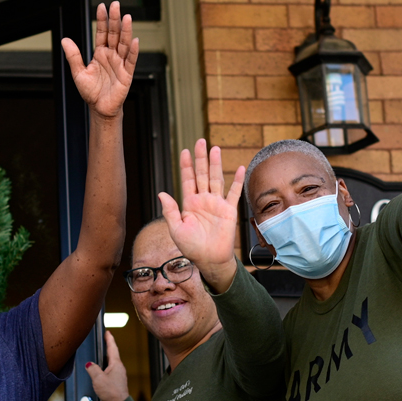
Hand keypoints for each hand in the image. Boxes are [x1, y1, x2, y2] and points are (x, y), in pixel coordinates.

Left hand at [61, 2, 138, 118]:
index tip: (101, 7)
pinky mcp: (126, 75)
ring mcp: (120, 64)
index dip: (102, 20)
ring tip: (127, 18)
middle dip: (114, 20)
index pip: (102, 33)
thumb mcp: (78, 73)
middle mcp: (111, 56)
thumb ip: (73, 56)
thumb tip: (65, 40)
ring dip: (126, 31)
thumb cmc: (91, 92)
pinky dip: (133, 52)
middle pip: (114, 34)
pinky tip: (134, 41)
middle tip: (115, 5)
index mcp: (100, 53)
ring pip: (124, 44)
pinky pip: (131, 61)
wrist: (100, 109)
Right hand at [85, 331, 129, 400]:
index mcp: (116, 364)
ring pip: (112, 363)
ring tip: (103, 353)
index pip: (112, 348)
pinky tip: (102, 370)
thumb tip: (89, 364)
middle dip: (109, 346)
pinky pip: (110, 370)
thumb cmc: (112, 392)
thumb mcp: (98, 378)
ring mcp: (119, 375)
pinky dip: (106, 367)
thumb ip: (92, 369)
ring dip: (107, 357)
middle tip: (105, 339)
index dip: (109, 339)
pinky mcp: (117, 381)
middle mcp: (119, 368)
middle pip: (113, 354)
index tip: (108, 332)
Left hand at [159, 139, 244, 292]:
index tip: (184, 151)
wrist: (209, 259)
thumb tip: (161, 193)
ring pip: (216, 179)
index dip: (186, 166)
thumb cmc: (191, 247)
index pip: (187, 180)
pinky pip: (234, 193)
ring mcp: (217, 203)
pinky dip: (237, 181)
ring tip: (215, 149)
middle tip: (200, 141)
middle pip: (202, 174)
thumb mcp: (176, 229)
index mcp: (189, 203)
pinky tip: (240, 168)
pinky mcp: (229, 210)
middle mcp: (203, 200)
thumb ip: (170, 211)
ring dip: (216, 164)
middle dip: (200, 158)